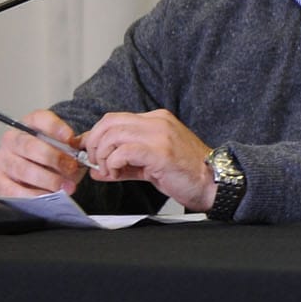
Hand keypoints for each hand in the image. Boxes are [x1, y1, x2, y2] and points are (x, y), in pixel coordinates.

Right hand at [0, 108, 88, 197]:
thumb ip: (74, 147)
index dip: (55, 127)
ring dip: (47, 179)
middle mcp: (12, 140)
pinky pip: (13, 189)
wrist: (30, 173)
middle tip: (71, 167)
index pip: (39, 119)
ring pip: (22, 169)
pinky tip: (48, 195)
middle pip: (29, 145)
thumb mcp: (63, 148)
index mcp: (29, 125)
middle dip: (54, 158)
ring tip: (66, 186)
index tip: (71, 139)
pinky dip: (33, 194)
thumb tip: (85, 151)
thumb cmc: (48, 157)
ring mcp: (3, 159)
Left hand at [79, 109, 217, 212]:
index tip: (87, 153)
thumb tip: (97, 170)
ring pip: (113, 135)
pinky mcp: (160, 151)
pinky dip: (113, 163)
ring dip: (103, 156)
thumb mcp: (151, 165)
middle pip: (109, 122)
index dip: (95, 135)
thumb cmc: (185, 174)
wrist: (213, 183)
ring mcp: (160, 134)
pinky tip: (117, 174)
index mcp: (156, 119)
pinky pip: (124, 151)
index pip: (114, 118)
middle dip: (94, 145)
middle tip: (96, 165)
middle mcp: (157, 121)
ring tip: (108, 172)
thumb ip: (125, 164)